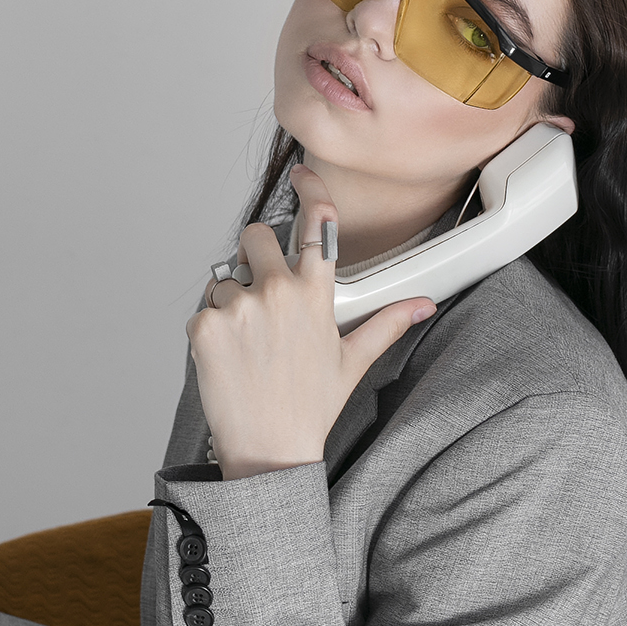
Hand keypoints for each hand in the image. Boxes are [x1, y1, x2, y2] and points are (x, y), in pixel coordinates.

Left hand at [187, 164, 434, 480]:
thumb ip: (386, 323)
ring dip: (233, 302)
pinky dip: (212, 328)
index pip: (316, 225)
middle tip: (261, 294)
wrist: (268, 450)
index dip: (310, 192)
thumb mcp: (352, 361)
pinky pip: (205, 307)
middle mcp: (277, 292)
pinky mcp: (205, 324)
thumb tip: (421, 305)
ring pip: (225, 278)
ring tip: (249, 344)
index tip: (303, 176)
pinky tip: (230, 356)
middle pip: (255, 236)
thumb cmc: (308, 408)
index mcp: (315, 295)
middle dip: (255, 256)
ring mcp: (239, 307)